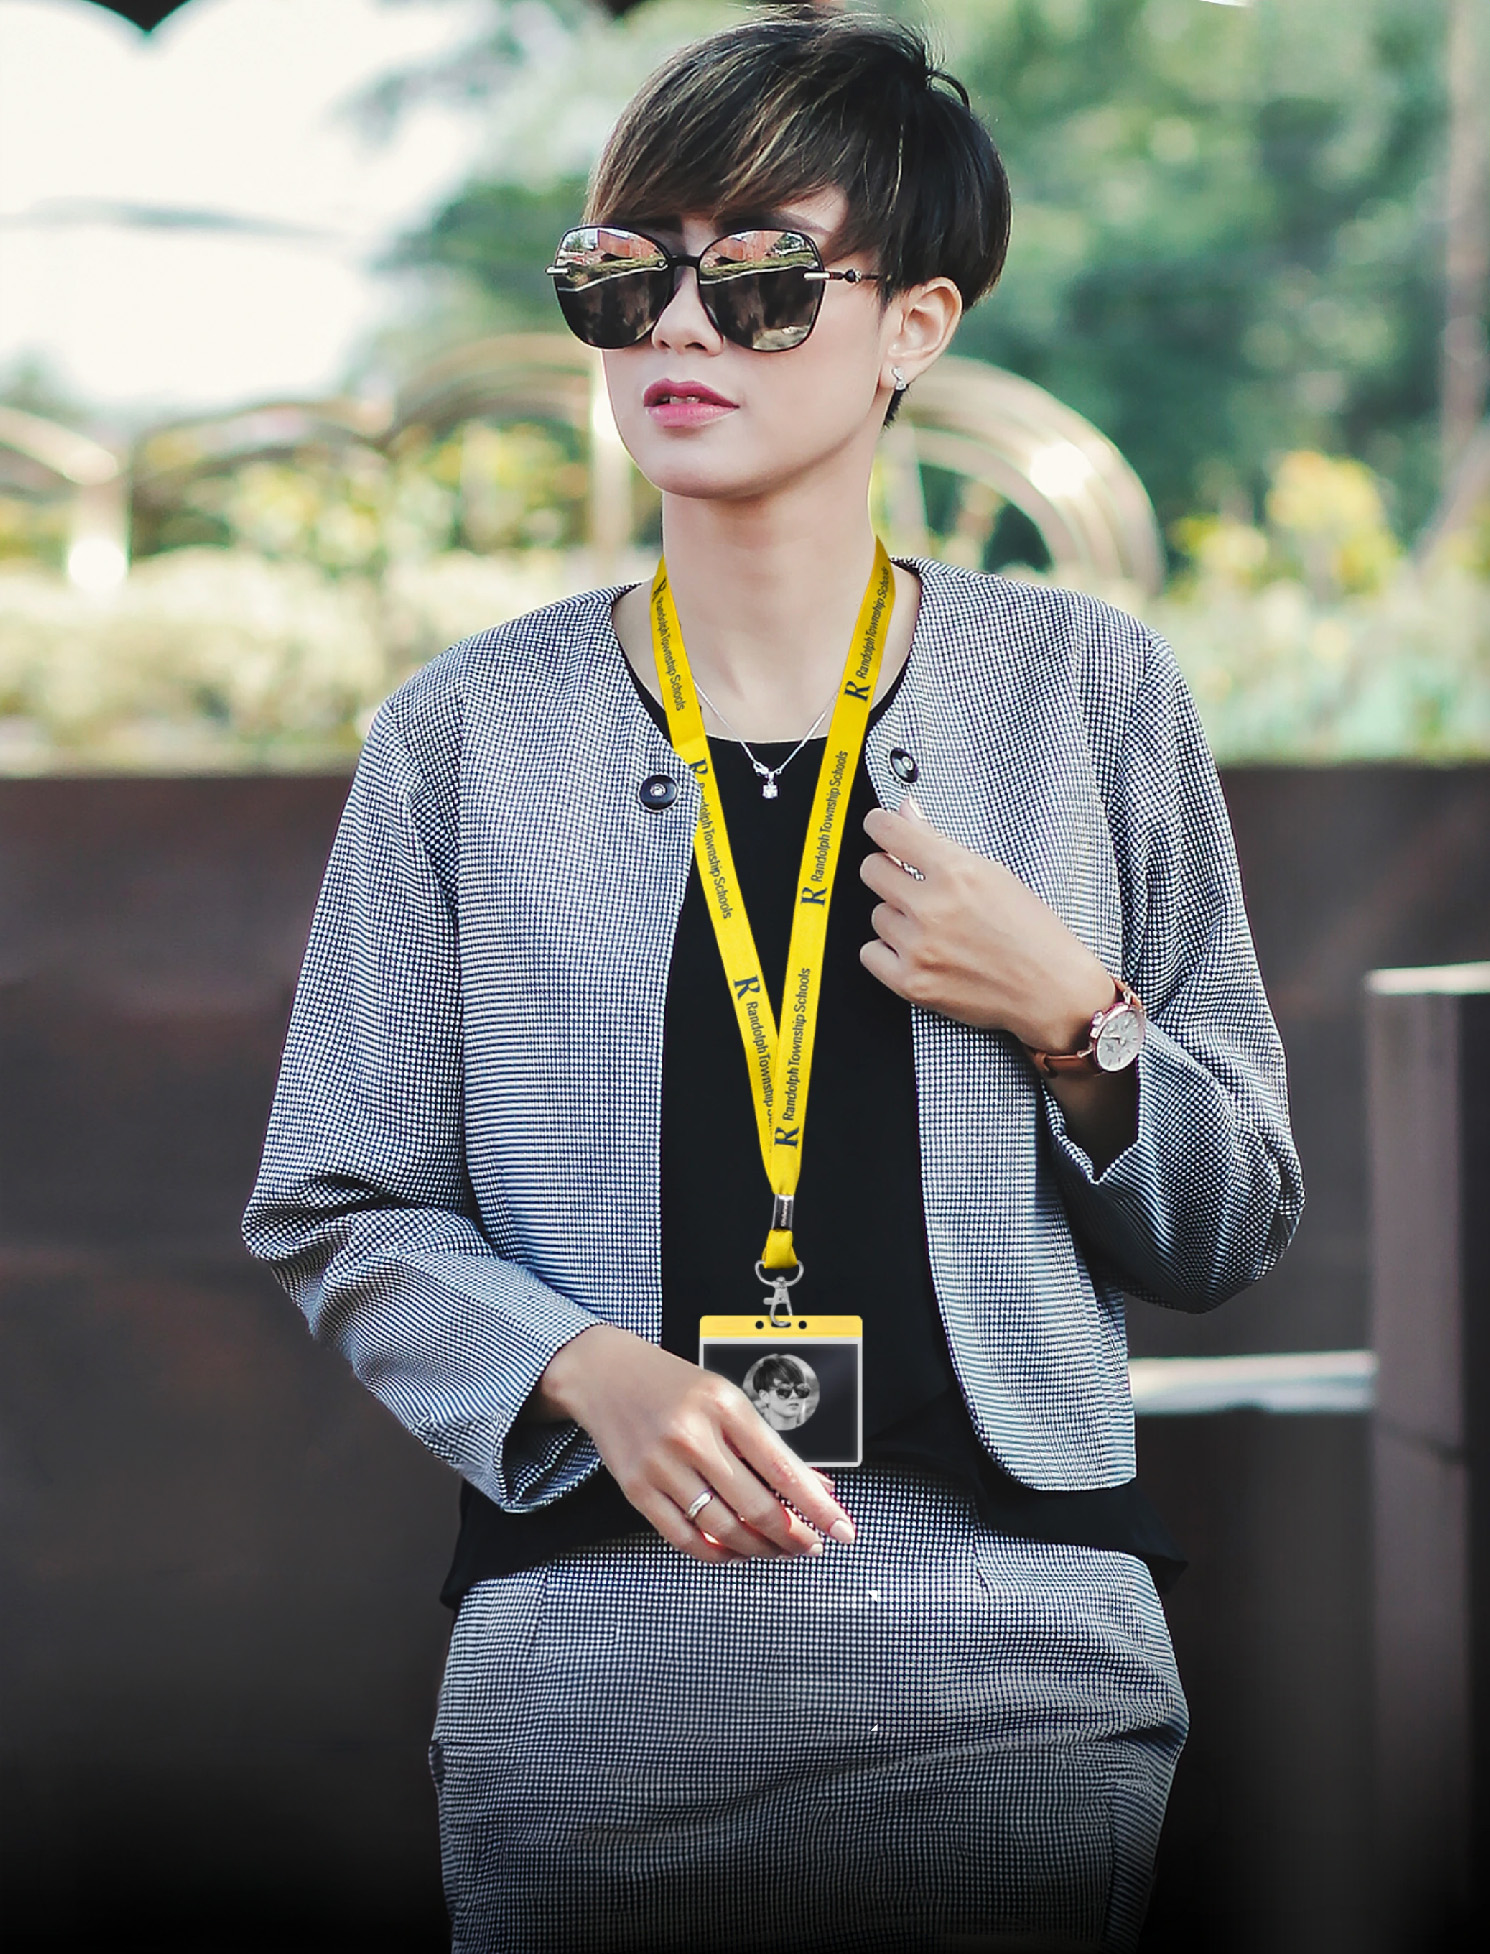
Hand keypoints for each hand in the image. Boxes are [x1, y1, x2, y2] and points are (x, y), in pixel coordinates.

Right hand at [529, 1325, 855, 1565]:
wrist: (605, 1374)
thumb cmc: (672, 1384)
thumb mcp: (727, 1399)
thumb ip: (770, 1446)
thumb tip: (816, 1486)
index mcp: (725, 1406)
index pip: (783, 1469)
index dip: (817, 1508)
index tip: (842, 1529)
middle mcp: (693, 1436)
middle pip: (755, 1507)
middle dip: (793, 1536)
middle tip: (810, 1545)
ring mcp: (662, 1466)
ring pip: (723, 1530)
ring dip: (759, 1550)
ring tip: (777, 1550)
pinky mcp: (637, 1490)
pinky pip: (684, 1538)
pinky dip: (716, 1554)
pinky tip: (734, 1551)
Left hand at [859, 797, 1114, 1049]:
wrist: (1051, 990)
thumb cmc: (1032, 932)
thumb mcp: (994, 874)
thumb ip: (940, 842)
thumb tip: (906, 811)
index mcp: (956, 872)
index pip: (888, 831)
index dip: (879, 825)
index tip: (878, 826)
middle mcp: (932, 908)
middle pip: (871, 870)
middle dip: (887, 870)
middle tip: (908, 882)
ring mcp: (919, 947)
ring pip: (877, 915)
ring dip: (896, 917)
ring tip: (931, 927)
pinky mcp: (911, 983)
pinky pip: (870, 954)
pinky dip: (887, 952)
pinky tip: (916, 951)